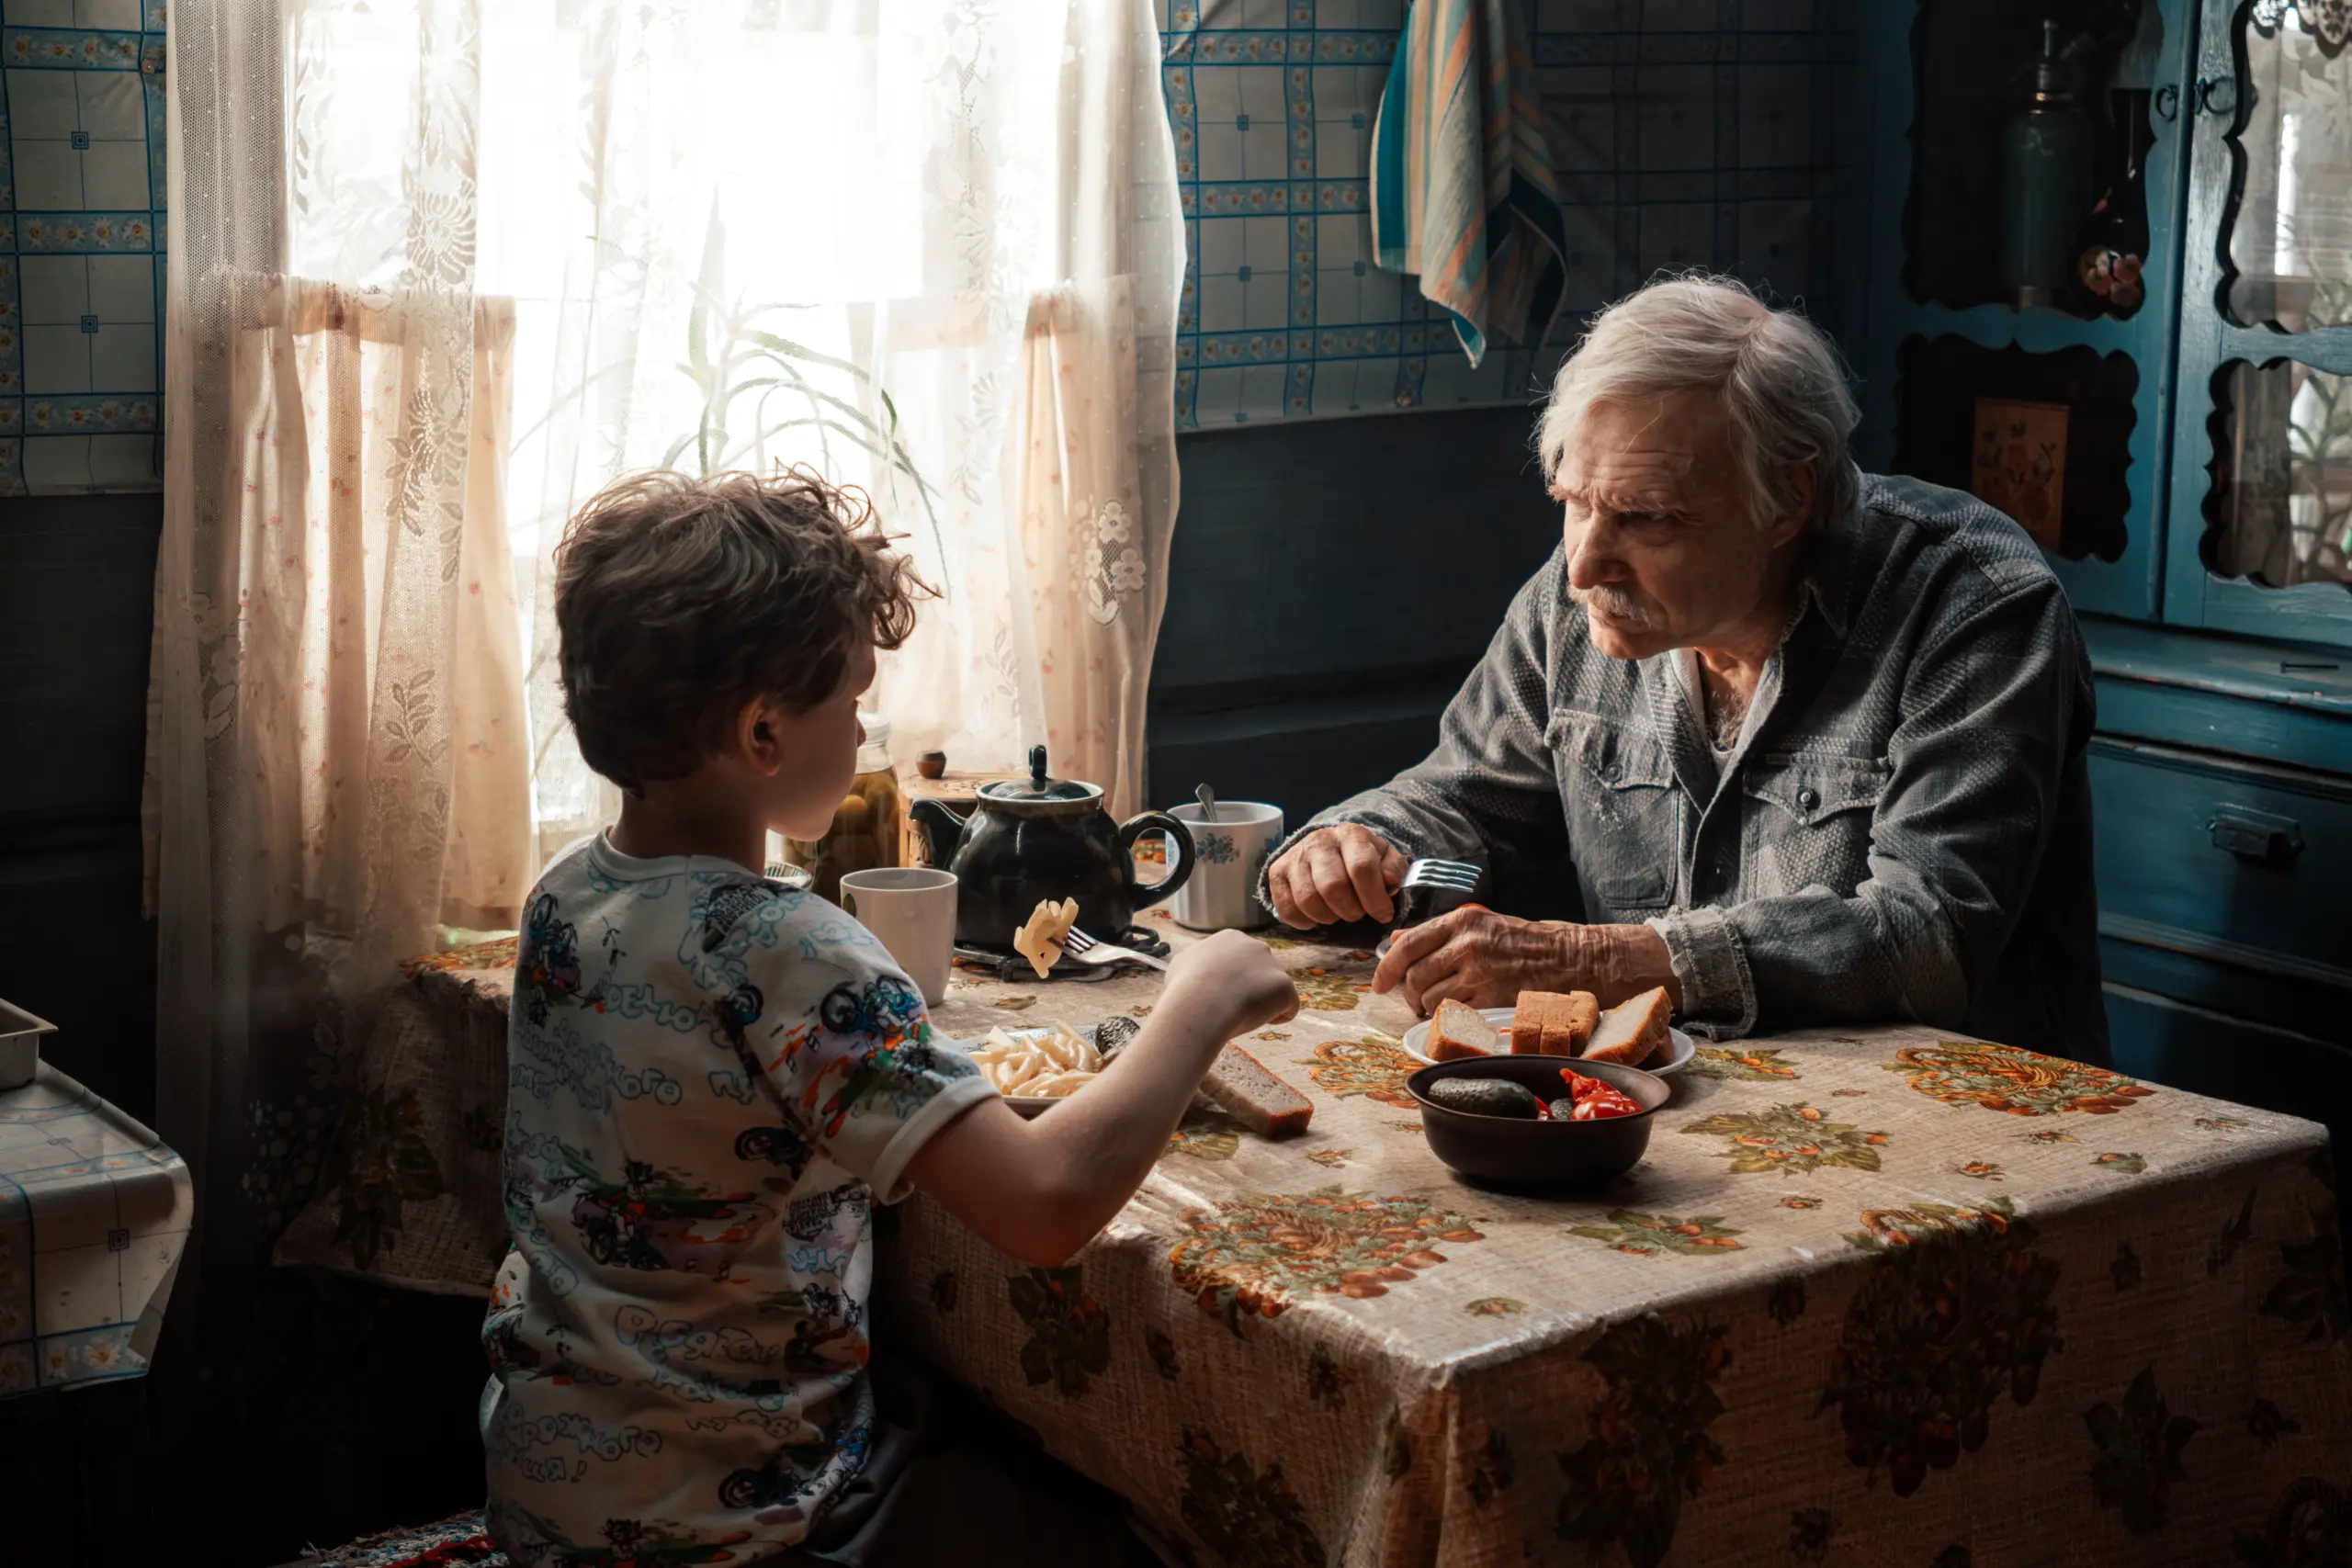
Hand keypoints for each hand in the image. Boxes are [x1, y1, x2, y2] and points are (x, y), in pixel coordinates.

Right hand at [1162, 928, 1300, 1038]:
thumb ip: (1196, 964)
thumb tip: (1195, 971)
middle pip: (1260, 973)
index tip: (1220, 995)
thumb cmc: (1184, 988)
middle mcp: (1256, 946)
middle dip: (1250, 990)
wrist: (1200, 1003)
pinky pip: (1289, 1006)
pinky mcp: (1285, 987)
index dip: (1231, 980)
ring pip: (1274, 990)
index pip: (1239, 960)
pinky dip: (1278, 1017)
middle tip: (1231, 1008)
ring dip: (1263, 1004)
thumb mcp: (1181, 966)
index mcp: (1230, 938)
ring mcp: (1273, 965)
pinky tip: (1258, 1022)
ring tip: (1241, 1017)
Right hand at [1265, 824, 1408, 927]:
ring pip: (1308, 900)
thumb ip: (1394, 869)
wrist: (1327, 848)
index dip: (1374, 899)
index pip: (1362, 869)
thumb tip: (1389, 882)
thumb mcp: (1385, 858)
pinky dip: (1305, 921)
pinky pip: (1287, 909)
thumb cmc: (1361, 858)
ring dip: (1328, 916)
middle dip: (1350, 910)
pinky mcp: (1277, 873)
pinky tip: (1317, 915)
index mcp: (1350, 835)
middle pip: (1332, 887)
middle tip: (1357, 913)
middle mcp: (1319, 841)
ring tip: (1337, 912)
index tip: (1383, 914)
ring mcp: (1295, 857)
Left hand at [1371, 910, 1679, 1016]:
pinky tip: (1458, 1018)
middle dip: (1409, 994)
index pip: (1407, 944)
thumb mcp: (1481, 925)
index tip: (1379, 982)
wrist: (1574, 959)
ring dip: (1429, 1009)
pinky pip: (1454, 1015)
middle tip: (1417, 1002)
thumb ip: (1438, 934)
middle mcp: (1467, 943)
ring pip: (1431, 998)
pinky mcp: (1493, 996)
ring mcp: (1479, 971)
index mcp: (1462, 920)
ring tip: (1441, 1010)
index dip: (1385, 967)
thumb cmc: (1528, 942)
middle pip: (1415, 976)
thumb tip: (1396, 939)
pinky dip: (1449, 1021)